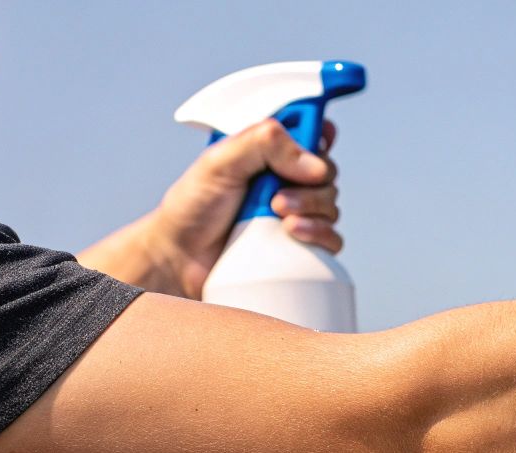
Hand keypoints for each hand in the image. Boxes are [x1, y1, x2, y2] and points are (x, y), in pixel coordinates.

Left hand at [79, 119, 341, 297]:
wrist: (183, 258)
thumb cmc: (192, 208)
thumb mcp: (220, 162)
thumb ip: (263, 145)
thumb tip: (314, 162)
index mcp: (267, 151)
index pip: (308, 131)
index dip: (320, 132)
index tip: (319, 141)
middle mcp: (284, 179)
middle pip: (326, 172)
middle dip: (310, 184)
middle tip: (277, 197)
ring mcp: (295, 213)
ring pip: (331, 205)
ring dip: (312, 210)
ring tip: (279, 217)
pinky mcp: (301, 245)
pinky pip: (332, 239)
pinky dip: (320, 235)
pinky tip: (294, 234)